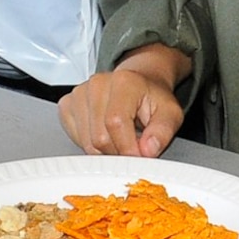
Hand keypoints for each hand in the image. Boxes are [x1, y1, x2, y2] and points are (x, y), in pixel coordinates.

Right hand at [59, 49, 188, 156]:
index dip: (128, 148)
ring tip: (120, 138)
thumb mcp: (170, 113)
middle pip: (99, 137)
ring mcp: (79, 93)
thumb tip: (148, 150)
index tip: (140, 157)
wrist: (138, 83)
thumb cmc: (152, 98)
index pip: (115, 123)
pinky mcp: (67, 104)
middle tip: (133, 147)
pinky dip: (91, 145)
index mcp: (123, 81)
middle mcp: (97, 83)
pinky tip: (104, 134)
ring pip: (86, 143)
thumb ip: (163, 132)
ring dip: (105, 151)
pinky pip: (76, 139)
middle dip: (119, 152)